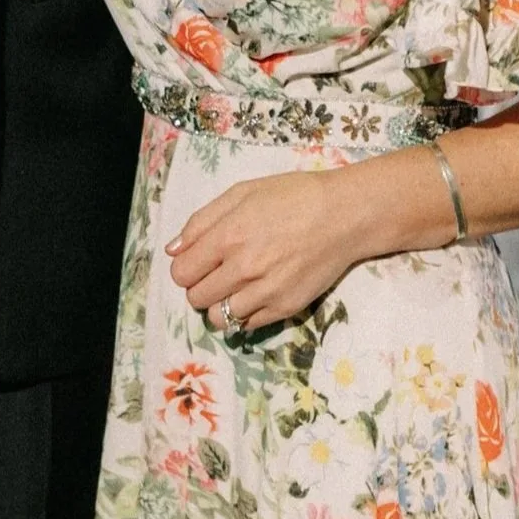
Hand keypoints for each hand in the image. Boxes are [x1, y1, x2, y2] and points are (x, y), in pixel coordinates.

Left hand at [167, 169, 381, 333]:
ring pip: (219, 318)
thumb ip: (201, 222)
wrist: (345, 215)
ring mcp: (266, 292)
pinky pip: (248, 324)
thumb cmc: (293, 197)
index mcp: (228, 237)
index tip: (197, 262)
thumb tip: (173, 250)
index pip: (181, 273)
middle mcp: (244, 269)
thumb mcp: (241, 193)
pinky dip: (244, 314)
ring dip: (219, 304)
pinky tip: (254, 294)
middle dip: (199, 287)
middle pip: (196, 298)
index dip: (184, 268)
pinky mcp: (287, 307)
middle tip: (216, 273)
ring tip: (234, 287)